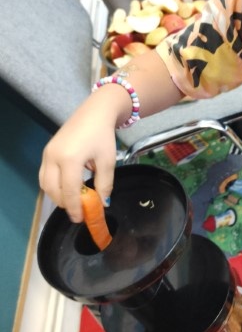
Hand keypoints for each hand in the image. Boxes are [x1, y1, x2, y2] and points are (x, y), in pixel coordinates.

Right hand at [39, 97, 119, 222]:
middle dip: (65, 204)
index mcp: (70, 159)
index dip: (75, 208)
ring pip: (45, 184)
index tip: (81, 219)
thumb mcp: (108, 161)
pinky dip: (53, 185)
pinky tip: (66, 188)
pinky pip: (44, 175)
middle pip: (53, 190)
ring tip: (73, 201)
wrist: (94, 113)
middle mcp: (54, 157)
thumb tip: (102, 204)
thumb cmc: (103, 136)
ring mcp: (47, 153)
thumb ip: (105, 184)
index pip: (70, 191)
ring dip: (57, 196)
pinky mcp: (46, 151)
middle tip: (78, 211)